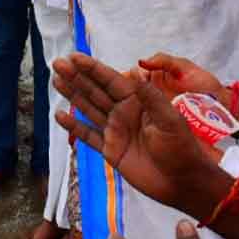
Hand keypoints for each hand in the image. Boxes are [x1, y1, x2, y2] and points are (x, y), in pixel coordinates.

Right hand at [52, 52, 224, 221]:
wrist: (182, 181)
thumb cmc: (181, 148)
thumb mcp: (170, 119)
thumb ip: (151, 97)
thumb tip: (135, 72)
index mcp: (138, 100)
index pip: (111, 80)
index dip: (92, 68)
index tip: (75, 57)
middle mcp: (123, 112)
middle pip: (95, 90)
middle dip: (77, 77)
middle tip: (57, 63)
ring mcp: (115, 130)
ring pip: (89, 108)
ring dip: (72, 95)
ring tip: (55, 80)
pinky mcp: (110, 149)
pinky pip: (88, 135)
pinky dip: (74, 126)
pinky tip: (60, 115)